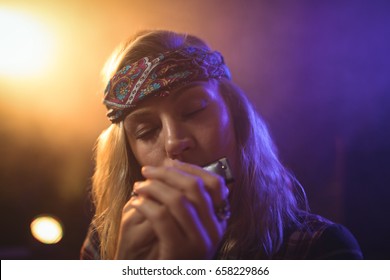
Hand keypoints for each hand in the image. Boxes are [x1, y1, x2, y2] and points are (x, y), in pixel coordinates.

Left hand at [115, 160, 229, 258]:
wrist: (167, 278)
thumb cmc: (172, 247)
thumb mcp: (187, 223)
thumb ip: (187, 200)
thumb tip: (174, 165)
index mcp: (219, 220)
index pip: (215, 184)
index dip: (191, 168)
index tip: (169, 163)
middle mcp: (215, 230)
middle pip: (195, 187)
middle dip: (167, 174)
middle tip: (147, 171)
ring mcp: (200, 242)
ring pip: (177, 200)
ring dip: (153, 187)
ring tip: (138, 186)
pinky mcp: (179, 251)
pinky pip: (161, 217)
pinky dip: (146, 205)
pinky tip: (136, 203)